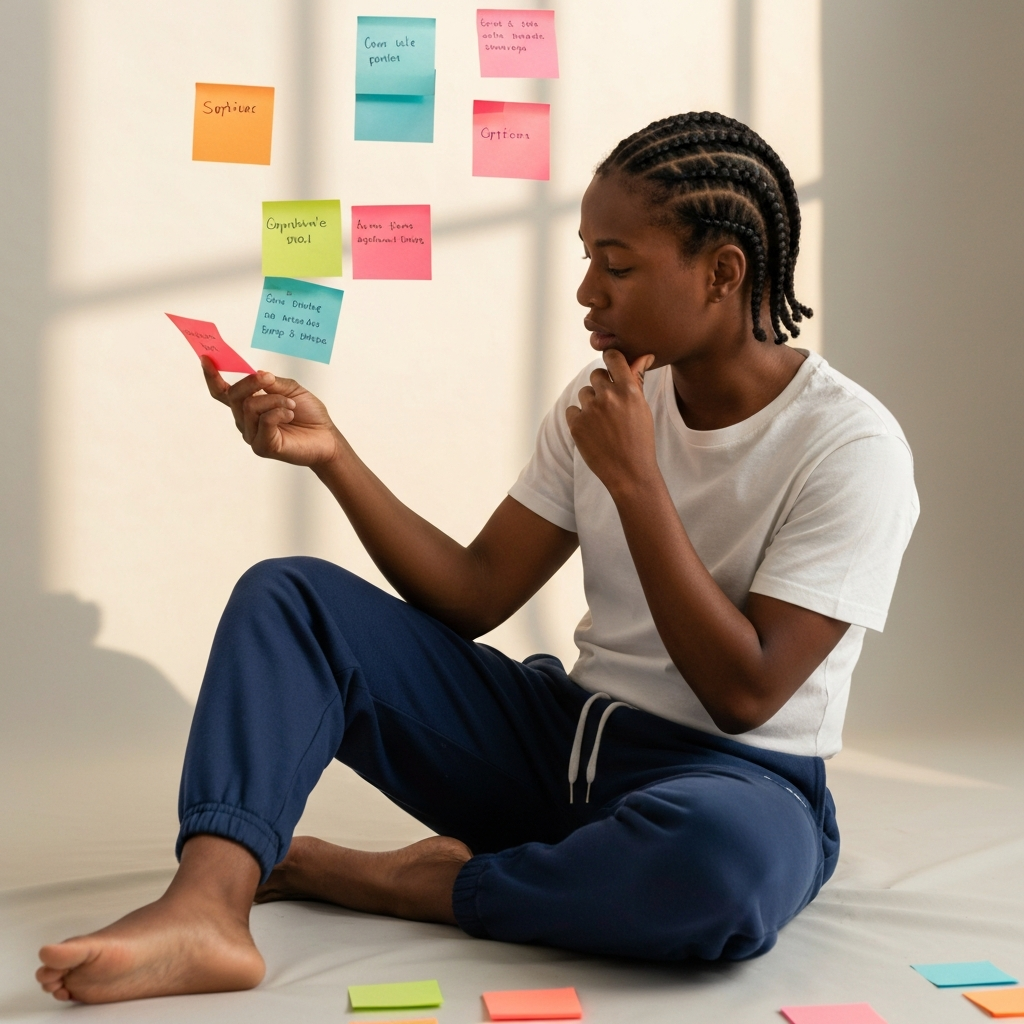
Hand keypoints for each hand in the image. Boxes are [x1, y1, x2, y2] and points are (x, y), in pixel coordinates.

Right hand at [201, 357, 341, 467]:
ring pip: (250, 407)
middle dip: (252, 382)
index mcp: (248, 406)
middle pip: (234, 395)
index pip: (223, 392)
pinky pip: (264, 421)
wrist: (326, 436)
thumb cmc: (308, 413)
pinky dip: (279, 412)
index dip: (212, 376)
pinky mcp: (263, 447)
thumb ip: (271, 382)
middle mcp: (245, 421)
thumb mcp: (290, 388)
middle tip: (269, 379)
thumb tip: (256, 373)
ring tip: (291, 405)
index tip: (205, 358)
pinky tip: (290, 415)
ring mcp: (252, 435)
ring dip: (275, 400)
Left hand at [565, 349, 657, 497]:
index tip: (612, 369)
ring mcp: (590, 411)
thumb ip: (637, 380)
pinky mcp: (576, 425)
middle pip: (596, 375)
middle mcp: (608, 396)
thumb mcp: (642, 408)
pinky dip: (579, 419)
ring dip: (591, 404)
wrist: (630, 472)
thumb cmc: (640, 439)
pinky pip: (572, 410)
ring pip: (584, 393)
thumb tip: (643, 356)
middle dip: (601, 386)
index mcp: (628, 389)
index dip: (610, 360)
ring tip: (604, 423)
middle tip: (610, 406)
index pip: (612, 357)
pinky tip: (593, 432)